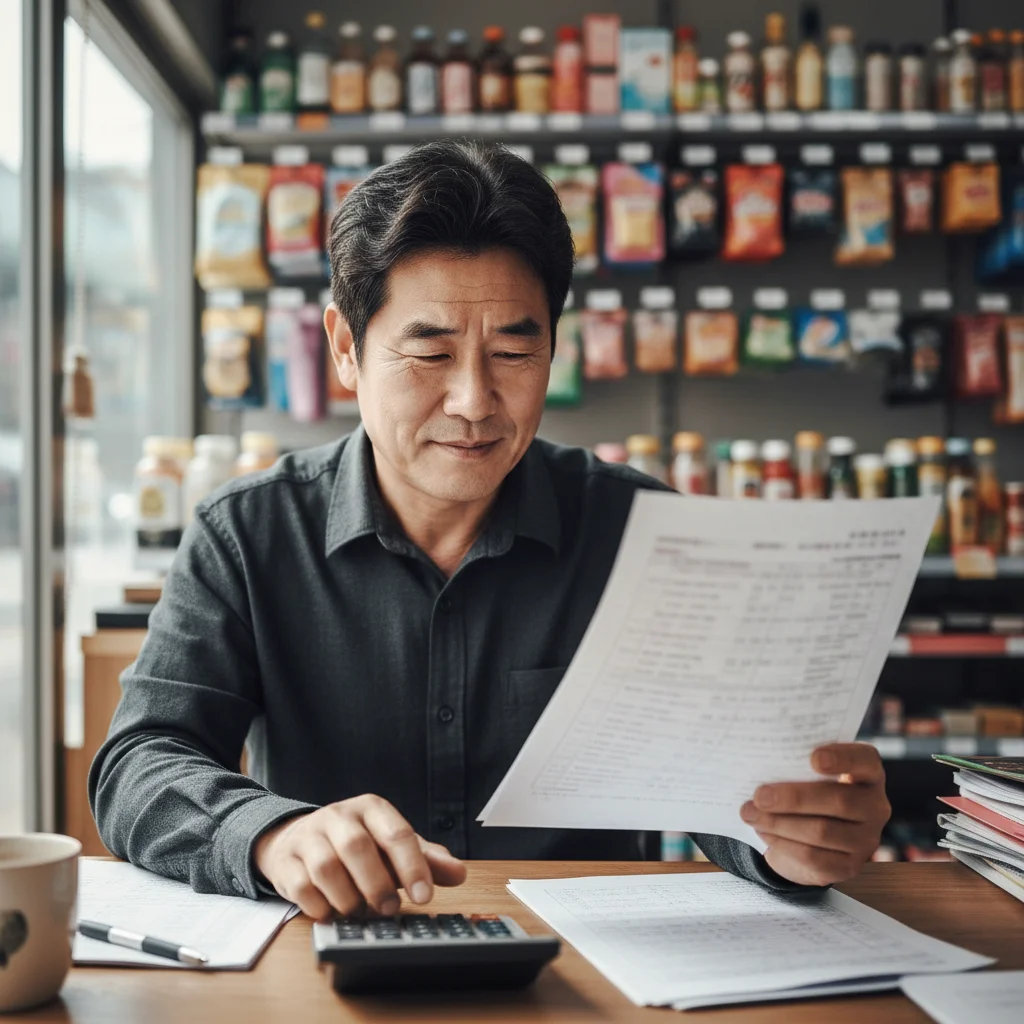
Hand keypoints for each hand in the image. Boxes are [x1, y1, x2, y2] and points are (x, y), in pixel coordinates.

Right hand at [253, 794, 466, 919]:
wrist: (298, 838)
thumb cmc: (357, 845)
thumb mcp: (392, 846)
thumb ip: (425, 859)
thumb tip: (459, 873)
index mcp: (371, 809)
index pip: (396, 833)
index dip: (412, 866)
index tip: (424, 896)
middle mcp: (339, 816)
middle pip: (357, 846)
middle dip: (377, 884)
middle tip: (389, 909)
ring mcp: (309, 835)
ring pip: (327, 867)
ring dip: (347, 897)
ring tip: (359, 911)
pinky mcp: (286, 860)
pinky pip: (301, 886)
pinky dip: (320, 906)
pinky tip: (332, 911)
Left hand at [740, 743, 890, 886]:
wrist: (809, 835)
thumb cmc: (807, 789)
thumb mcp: (807, 772)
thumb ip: (797, 764)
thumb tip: (762, 761)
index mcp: (868, 773)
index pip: (865, 760)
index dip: (842, 758)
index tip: (813, 758)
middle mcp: (875, 806)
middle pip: (839, 800)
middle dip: (794, 798)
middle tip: (760, 795)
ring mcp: (866, 840)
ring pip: (822, 832)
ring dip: (780, 823)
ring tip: (751, 813)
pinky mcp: (849, 866)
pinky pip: (813, 857)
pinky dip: (783, 843)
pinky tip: (763, 831)